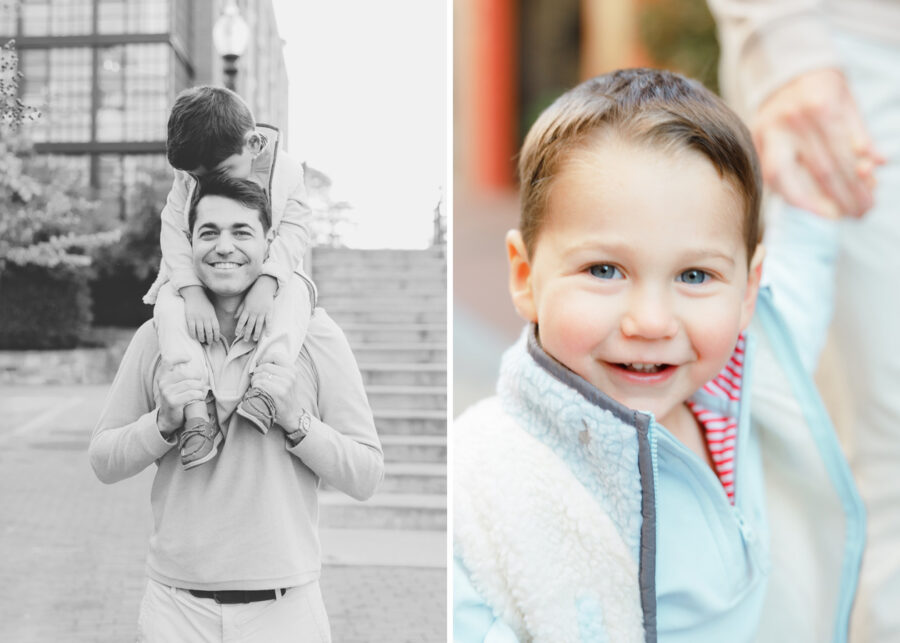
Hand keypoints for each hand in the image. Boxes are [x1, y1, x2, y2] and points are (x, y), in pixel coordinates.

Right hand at [156, 360, 206, 437]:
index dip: (178, 358)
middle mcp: (163, 384)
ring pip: (190, 384)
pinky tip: (199, 397)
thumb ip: (180, 375)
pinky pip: (191, 394)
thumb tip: (198, 368)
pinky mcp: (173, 402)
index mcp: (162, 377)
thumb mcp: (173, 385)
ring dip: (200, 387)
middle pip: (184, 373)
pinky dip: (199, 395)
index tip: (189, 358)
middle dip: (197, 376)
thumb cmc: (175, 399)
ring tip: (201, 390)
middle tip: (201, 381)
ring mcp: (167, 393)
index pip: (167, 362)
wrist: (168, 418)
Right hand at [181, 286, 219, 343]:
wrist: (195, 295)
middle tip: (209, 343)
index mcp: (212, 316)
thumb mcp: (211, 310)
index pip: (216, 329)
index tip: (216, 340)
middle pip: (209, 332)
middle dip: (209, 339)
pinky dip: (193, 335)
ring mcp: (198, 318)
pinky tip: (194, 337)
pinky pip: (192, 329)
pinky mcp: (190, 318)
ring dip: (202, 338)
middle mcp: (206, 318)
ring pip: (200, 332)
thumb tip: (214, 329)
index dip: (216, 336)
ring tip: (202, 340)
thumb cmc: (204, 303)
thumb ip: (213, 318)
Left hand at [235, 275, 276, 341]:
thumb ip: (240, 309)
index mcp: (247, 309)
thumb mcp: (245, 301)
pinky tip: (267, 335)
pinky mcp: (269, 311)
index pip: (241, 321)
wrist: (264, 286)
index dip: (238, 328)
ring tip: (254, 339)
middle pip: (249, 325)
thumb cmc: (253, 293)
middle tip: (245, 340)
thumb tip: (234, 317)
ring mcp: (262, 312)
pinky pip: (269, 321)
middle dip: (247, 333)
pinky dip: (268, 328)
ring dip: (256, 333)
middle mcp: (254, 312)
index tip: (236, 334)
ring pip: (258, 324)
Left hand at [252, 356, 300, 429]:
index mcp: (293, 370)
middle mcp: (290, 375)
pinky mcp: (278, 393)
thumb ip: (280, 369)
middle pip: (265, 366)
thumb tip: (261, 361)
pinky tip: (258, 392)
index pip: (275, 356)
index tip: (261, 366)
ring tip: (257, 386)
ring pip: (260, 375)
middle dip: (257, 372)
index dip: (265, 359)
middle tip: (257, 379)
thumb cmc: (287, 396)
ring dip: (255, 381)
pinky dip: (255, 388)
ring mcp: (285, 384)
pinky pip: (260, 384)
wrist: (292, 414)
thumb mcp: (290, 380)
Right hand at [751, 68, 885, 218]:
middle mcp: (792, 120)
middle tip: (858, 214)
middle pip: (820, 170)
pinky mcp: (755, 140)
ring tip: (835, 216)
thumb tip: (878, 164)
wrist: (785, 72)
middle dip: (842, 197)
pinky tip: (807, 206)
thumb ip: (861, 134)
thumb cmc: (823, 91)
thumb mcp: (848, 103)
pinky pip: (770, 176)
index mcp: (821, 106)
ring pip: (786, 178)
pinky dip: (788, 194)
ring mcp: (769, 131)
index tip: (869, 204)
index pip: (843, 156)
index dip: (857, 184)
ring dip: (813, 203)